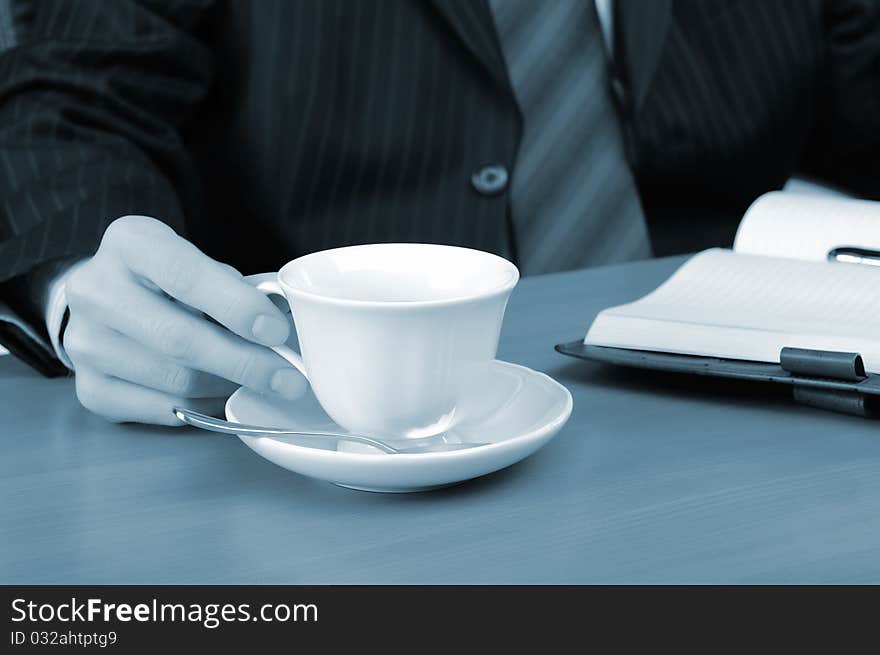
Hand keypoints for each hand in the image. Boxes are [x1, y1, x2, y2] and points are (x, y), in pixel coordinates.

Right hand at [63, 215, 305, 424]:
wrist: (107, 300)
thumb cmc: (168, 281)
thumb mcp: (199, 263)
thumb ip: (239, 287)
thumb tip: (286, 318)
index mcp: (130, 243)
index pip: (186, 275)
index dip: (237, 307)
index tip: (277, 331)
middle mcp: (96, 290)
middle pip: (180, 338)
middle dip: (245, 362)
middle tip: (288, 379)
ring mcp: (85, 342)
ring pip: (175, 380)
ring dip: (228, 386)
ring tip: (259, 383)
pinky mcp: (89, 387)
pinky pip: (161, 408)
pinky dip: (202, 407)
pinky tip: (223, 395)